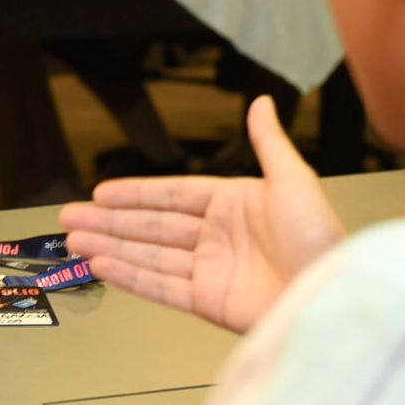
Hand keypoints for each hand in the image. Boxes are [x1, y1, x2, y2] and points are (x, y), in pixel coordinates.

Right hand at [60, 96, 343, 333]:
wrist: (333, 296)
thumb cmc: (321, 239)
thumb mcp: (294, 180)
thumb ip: (268, 142)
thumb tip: (262, 102)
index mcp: (236, 205)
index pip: (173, 194)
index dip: (135, 193)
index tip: (101, 191)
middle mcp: (219, 238)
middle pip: (152, 225)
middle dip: (109, 220)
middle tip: (71, 215)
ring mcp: (211, 271)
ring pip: (148, 255)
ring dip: (110, 247)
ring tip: (76, 240)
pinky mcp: (209, 302)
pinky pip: (161, 286)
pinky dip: (130, 276)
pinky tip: (103, 266)